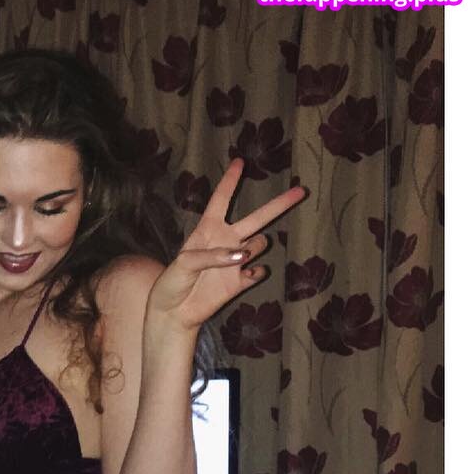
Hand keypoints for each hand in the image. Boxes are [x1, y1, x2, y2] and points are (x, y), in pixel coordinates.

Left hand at [146, 158, 305, 331]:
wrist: (174, 312)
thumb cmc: (172, 283)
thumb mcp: (184, 263)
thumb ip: (211, 255)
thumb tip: (243, 256)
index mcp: (207, 229)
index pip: (221, 199)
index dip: (230, 181)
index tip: (240, 161)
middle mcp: (226, 241)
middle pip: (257, 218)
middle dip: (279, 204)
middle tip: (301, 191)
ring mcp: (235, 261)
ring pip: (260, 243)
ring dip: (255, 246)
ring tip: (240, 258)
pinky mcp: (240, 281)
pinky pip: (259, 270)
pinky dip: (257, 270)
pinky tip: (248, 272)